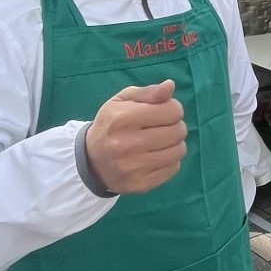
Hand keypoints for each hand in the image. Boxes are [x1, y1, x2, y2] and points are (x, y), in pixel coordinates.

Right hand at [84, 80, 187, 194]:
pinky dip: (170, 160)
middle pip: (178, 131)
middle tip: (162, 127)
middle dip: (175, 126)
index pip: (172, 111)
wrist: (91, 161)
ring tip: (160, 141)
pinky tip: (156, 156)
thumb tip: (170, 86)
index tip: (163, 111)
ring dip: (175, 144)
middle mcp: (127, 144)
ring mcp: (133, 168)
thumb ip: (148, 92)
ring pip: (179, 151)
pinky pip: (173, 168)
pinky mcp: (140, 184)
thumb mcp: (122, 101)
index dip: (173, 108)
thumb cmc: (111, 124)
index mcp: (122, 119)